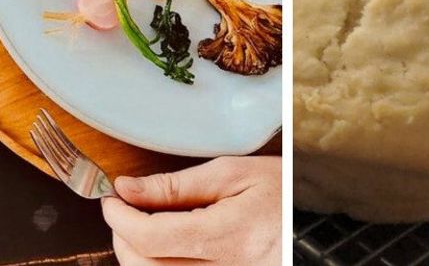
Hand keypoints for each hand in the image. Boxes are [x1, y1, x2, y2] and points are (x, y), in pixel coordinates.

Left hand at [101, 156, 281, 264]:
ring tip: (141, 226)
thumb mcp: (233, 173)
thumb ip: (177, 184)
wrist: (316, 219)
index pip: (151, 236)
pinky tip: (161, 247)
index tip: (111, 199)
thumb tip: (128, 189)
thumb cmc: (284, 191)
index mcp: (228, 234)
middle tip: (122, 210)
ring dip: (136, 254)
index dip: (119, 217)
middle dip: (122, 236)